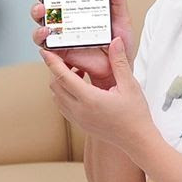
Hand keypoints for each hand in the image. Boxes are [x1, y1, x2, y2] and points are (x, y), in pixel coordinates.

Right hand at [29, 0, 134, 89]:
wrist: (118, 68)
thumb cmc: (119, 44)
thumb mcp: (121, 18)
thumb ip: (118, 0)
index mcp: (81, 8)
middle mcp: (68, 20)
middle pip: (48, 3)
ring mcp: (62, 35)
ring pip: (42, 21)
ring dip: (38, 14)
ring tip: (42, 11)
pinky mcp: (59, 50)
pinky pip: (45, 44)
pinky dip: (41, 37)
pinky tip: (46, 33)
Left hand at [39, 37, 155, 157]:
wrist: (136, 140)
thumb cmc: (135, 114)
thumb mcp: (130, 85)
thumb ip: (119, 62)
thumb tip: (115, 41)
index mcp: (90, 99)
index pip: (63, 77)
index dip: (52, 62)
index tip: (45, 51)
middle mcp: (79, 110)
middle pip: (55, 86)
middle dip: (57, 70)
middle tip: (69, 59)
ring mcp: (77, 119)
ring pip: (56, 97)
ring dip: (61, 83)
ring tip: (78, 72)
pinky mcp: (79, 124)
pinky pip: (62, 106)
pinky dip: (65, 94)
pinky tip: (80, 87)